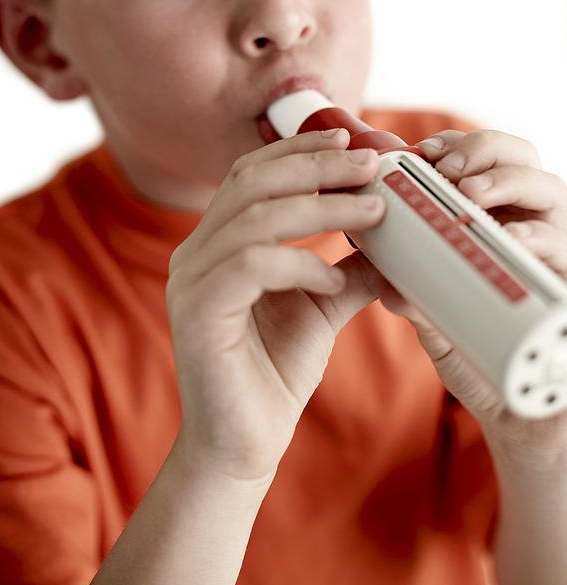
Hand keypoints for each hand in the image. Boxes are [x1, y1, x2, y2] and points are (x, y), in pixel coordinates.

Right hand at [166, 128, 389, 482]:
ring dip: (321, 207)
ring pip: (254, 216)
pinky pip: (251, 266)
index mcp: (216, 242)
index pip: (250, 175)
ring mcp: (190, 279)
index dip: (297, 151)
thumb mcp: (322, 307)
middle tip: (370, 163)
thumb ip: (350, 268)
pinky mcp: (197, 311)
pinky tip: (334, 279)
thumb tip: (395, 238)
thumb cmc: (275, 372)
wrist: (243, 444)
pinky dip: (300, 263)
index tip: (350, 140)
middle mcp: (194, 252)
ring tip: (374, 211)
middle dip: (315, 165)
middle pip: (252, 182)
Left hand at [380, 128, 566, 453]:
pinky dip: (542, 238)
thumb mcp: (437, 322)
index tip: (427, 151)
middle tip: (446, 170)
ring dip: (509, 183)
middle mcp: (534, 228)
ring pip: (552, 192)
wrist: (520, 417)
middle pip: (523, 161)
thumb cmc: (479, 358)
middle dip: (485, 152)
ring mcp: (557, 254)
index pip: (490, 162)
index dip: (462, 147)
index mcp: (499, 222)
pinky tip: (516, 238)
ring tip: (471, 195)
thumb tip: (385, 280)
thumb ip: (415, 300)